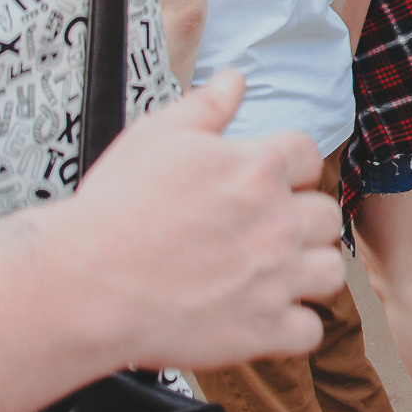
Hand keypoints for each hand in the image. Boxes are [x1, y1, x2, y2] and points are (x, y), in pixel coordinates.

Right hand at [61, 74, 343, 370]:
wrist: (82, 285)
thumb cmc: (113, 212)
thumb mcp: (155, 138)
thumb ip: (205, 107)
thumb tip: (234, 79)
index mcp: (258, 170)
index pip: (308, 155)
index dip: (289, 167)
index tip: (269, 182)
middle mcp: (278, 222)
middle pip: (325, 215)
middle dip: (299, 221)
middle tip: (263, 233)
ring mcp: (275, 279)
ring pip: (329, 272)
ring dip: (306, 272)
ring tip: (272, 274)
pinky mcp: (263, 329)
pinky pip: (309, 332)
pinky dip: (291, 328)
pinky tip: (263, 318)